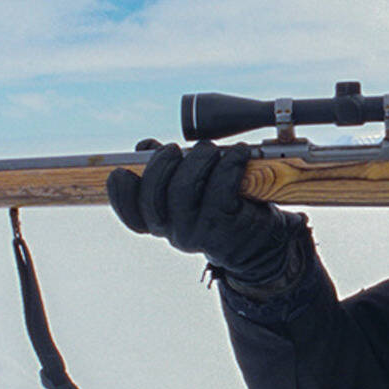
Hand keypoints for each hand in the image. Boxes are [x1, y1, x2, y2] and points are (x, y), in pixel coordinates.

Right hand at [107, 141, 302, 284]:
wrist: (267, 242)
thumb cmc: (227, 208)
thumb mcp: (195, 192)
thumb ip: (170, 170)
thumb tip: (145, 146)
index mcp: (163, 225)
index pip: (131, 215)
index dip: (121, 193)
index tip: (122, 169)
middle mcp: (176, 233)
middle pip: (153, 196)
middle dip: (161, 164)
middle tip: (176, 148)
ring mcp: (200, 233)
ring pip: (184, 189)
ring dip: (197, 159)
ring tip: (210, 149)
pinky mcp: (226, 226)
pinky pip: (220, 188)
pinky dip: (229, 163)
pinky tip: (239, 153)